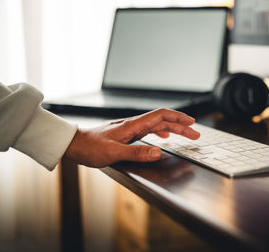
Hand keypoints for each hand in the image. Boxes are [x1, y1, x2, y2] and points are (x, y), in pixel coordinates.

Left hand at [63, 108, 199, 167]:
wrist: (73, 144)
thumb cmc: (90, 148)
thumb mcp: (113, 153)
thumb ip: (137, 152)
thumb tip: (159, 152)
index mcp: (133, 125)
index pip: (161, 116)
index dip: (178, 118)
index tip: (191, 123)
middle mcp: (134, 125)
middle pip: (163, 120)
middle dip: (180, 125)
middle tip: (195, 133)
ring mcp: (130, 129)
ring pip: (157, 125)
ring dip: (173, 129)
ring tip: (184, 134)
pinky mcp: (127, 134)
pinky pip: (149, 130)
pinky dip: (161, 132)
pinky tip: (163, 137)